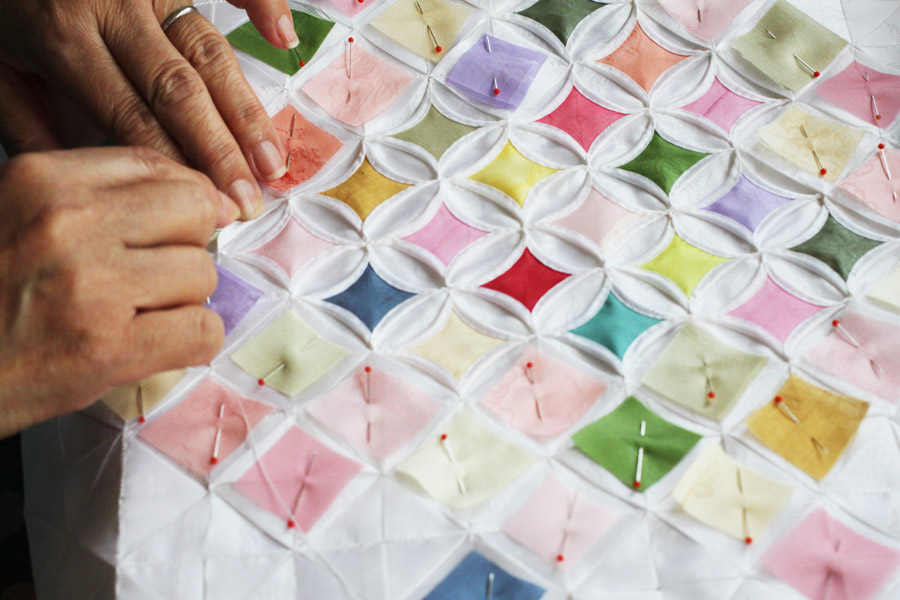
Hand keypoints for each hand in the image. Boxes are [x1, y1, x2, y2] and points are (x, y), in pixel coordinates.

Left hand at [0, 0, 297, 219]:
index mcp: (63, 37)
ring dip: (246, 109)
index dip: (175, 165)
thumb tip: (87, 185)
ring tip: (272, 159)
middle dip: (221, 151)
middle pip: (181, 91)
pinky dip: (261, 2)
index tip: (205, 209)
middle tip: (249, 200)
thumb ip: (31, 125)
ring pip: (209, 51)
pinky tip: (284, 37)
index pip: (132, 115)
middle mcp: (112, 6)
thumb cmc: (3, 10)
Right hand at [0, 147, 228, 437]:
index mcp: (42, 179)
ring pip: (202, 274)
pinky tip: (157, 346)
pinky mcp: (108, 348)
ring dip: (184, 299)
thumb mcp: (16, 213)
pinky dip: (192, 342)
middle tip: (158, 274)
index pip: (158, 165)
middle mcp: (69, 223)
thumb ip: (92, 196)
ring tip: (141, 315)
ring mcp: (92, 286)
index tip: (179, 227)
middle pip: (194, 213)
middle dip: (189, 244)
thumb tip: (202, 199)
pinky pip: (203, 331)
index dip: (184, 199)